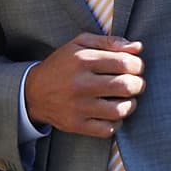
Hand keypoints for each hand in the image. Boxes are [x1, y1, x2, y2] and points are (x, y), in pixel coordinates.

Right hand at [24, 34, 144, 136]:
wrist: (32, 92)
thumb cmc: (62, 65)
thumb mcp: (79, 44)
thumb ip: (109, 42)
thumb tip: (138, 48)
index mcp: (82, 60)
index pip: (125, 63)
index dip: (138, 65)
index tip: (136, 67)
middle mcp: (80, 84)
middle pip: (127, 86)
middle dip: (138, 84)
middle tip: (135, 83)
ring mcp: (78, 106)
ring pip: (120, 110)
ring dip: (130, 104)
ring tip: (126, 99)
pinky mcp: (76, 124)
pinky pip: (108, 129)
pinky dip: (116, 122)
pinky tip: (112, 113)